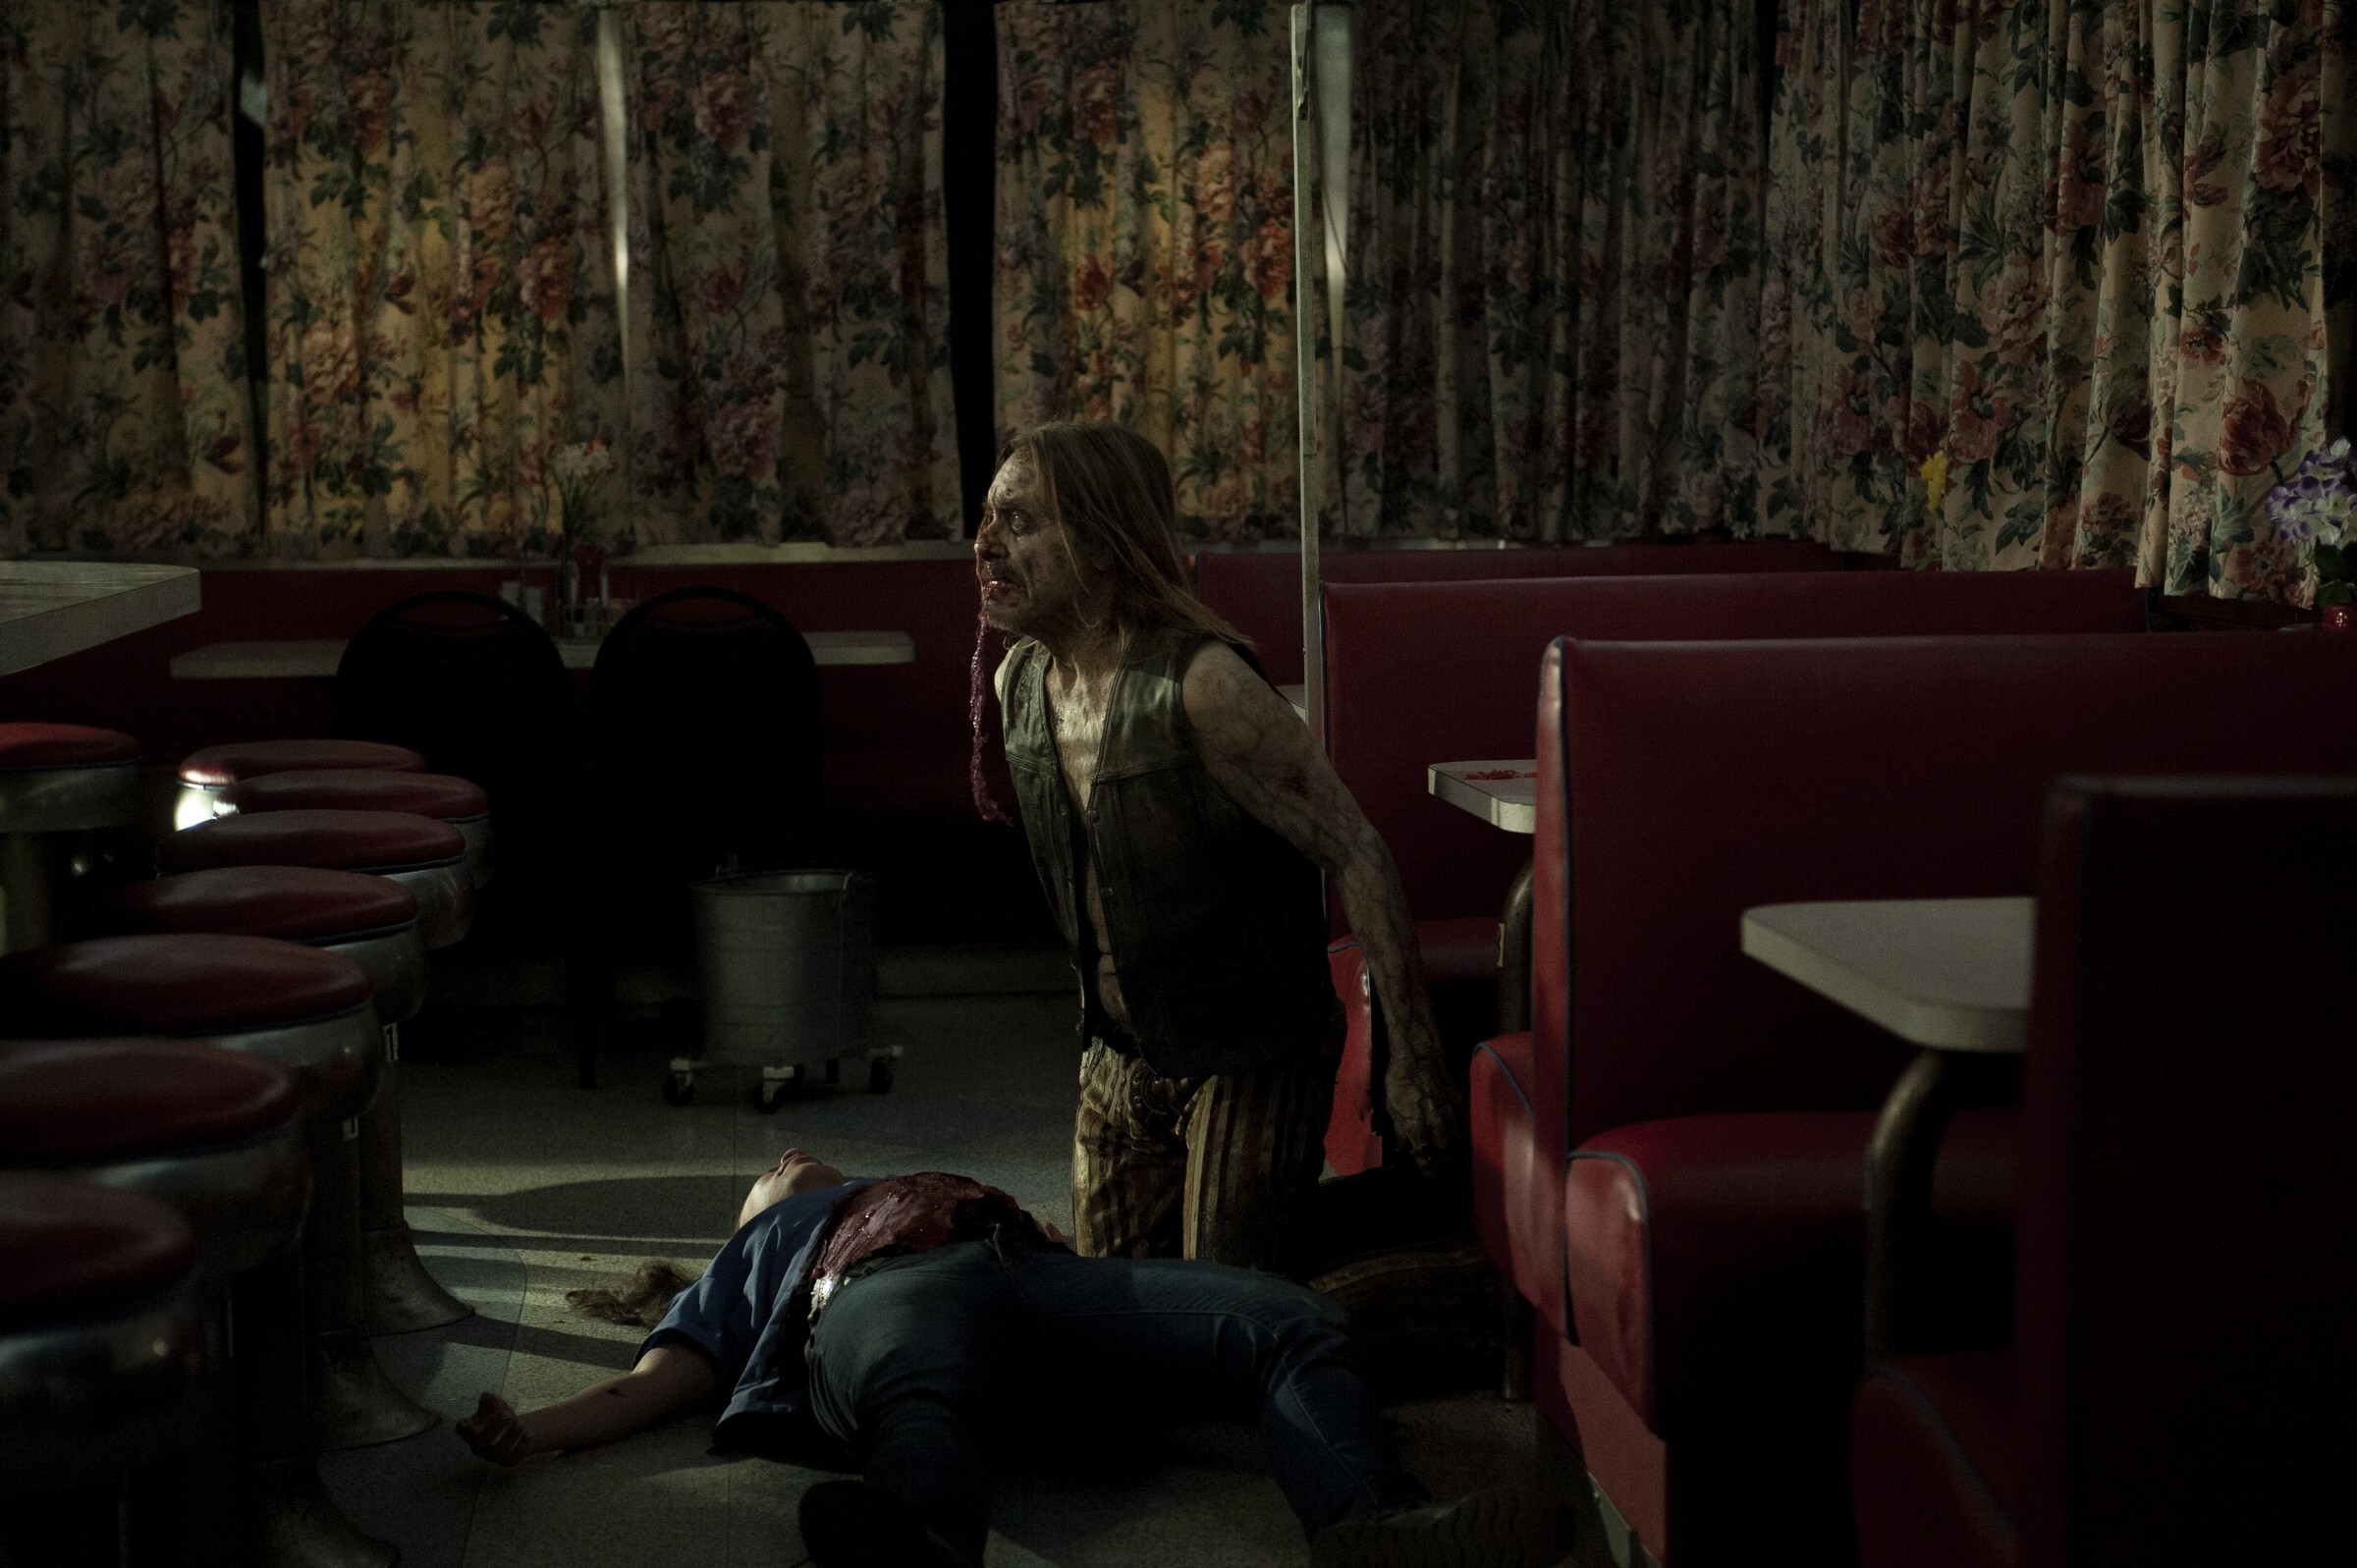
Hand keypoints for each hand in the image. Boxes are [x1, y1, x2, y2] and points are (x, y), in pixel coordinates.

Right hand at [457, 1391, 533, 1467]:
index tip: (469, 1419)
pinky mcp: (507, 1462)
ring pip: (498, 1452)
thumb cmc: (499, 1416)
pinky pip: (513, 1459)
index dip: (464, 1428)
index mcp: (471, 1433)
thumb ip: (490, 1401)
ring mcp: (492, 1456)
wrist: (514, 1429)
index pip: (463, 1432)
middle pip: (482, 1442)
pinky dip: (522, 1446)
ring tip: (521, 1423)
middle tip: (508, 1414)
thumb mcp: (494, 1406)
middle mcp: (479, 1447)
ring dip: (511, 1436)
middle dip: (495, 1427)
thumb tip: (486, 1396)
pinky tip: (529, 1434)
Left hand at [1383, 1035, 1466, 1179]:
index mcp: (1417, 1125)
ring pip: (1459, 1144)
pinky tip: (1463, 1146)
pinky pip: (1465, 1129)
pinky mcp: (1461, 1104)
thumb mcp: (1390, 1106)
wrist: (1418, 1054)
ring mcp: (1452, 1114)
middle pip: (1447, 1155)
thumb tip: (1401, 1150)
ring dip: (1457, 1158)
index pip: (1426, 1157)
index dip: (1428, 1171)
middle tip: (1445, 1178)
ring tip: (1456, 1168)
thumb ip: (1398, 1131)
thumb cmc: (1400, 1078)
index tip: (1429, 1179)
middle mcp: (1438, 1123)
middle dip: (1446, 1169)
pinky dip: (1464, 1140)